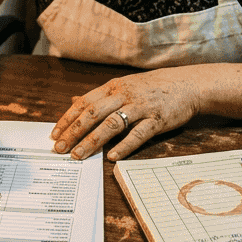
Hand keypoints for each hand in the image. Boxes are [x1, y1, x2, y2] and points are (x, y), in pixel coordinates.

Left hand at [51, 68, 200, 161]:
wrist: (187, 85)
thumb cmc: (152, 88)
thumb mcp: (123, 86)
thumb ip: (99, 96)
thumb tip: (73, 102)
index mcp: (113, 87)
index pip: (84, 103)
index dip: (67, 119)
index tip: (54, 135)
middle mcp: (124, 96)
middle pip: (93, 114)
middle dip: (74, 132)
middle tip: (59, 149)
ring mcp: (141, 107)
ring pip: (111, 124)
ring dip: (92, 141)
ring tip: (78, 155)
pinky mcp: (157, 120)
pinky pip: (138, 134)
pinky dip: (124, 146)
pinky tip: (112, 156)